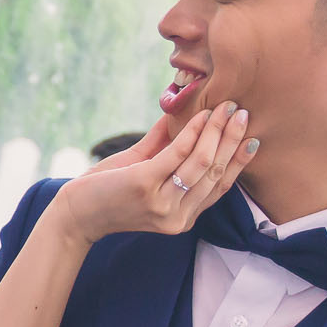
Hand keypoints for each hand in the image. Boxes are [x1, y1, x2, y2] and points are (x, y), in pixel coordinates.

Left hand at [49, 102, 255, 245]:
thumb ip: (167, 150)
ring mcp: (162, 203)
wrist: (75, 214)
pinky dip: (191, 131)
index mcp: (183, 217)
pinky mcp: (145, 186)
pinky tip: (199, 115)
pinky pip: (177, 154)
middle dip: (231, 139)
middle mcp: (177, 216)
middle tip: (241, 112)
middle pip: (216, 172)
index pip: (220, 187)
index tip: (252, 137)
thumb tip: (188, 117)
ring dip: (216, 131)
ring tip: (225, 108)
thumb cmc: (109, 193)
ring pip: (202, 162)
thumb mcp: (145, 173)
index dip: (238, 161)